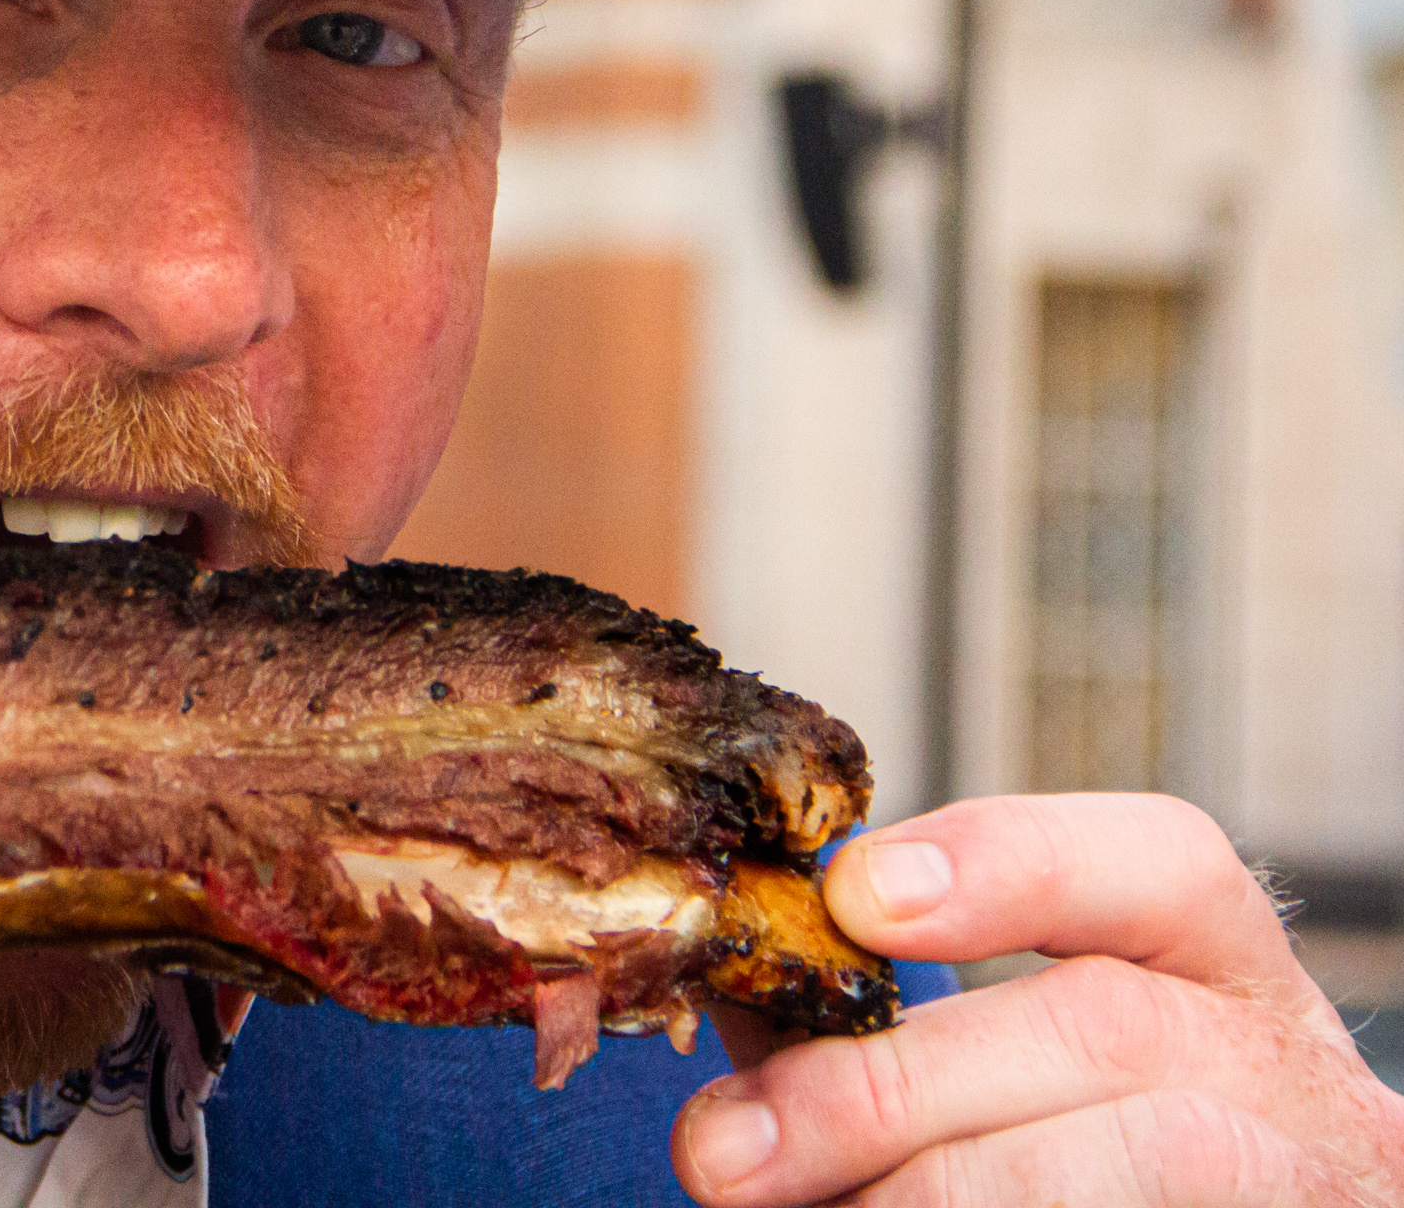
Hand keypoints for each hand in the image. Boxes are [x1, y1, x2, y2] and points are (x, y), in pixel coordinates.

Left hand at [673, 794, 1403, 1204]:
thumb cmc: (1035, 1160)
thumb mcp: (975, 1066)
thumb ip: (862, 1016)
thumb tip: (726, 976)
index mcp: (1219, 974)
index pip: (1162, 864)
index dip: (1007, 861)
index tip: (850, 896)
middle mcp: (1291, 1067)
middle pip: (1108, 1026)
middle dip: (890, 1085)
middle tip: (725, 1150)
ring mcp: (1311, 1177)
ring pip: (1140, 1154)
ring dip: (938, 1188)